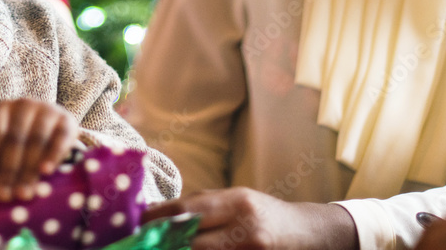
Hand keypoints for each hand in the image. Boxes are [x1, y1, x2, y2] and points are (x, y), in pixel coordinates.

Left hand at [0, 99, 78, 202]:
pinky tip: (45, 172)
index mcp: (3, 108)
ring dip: (29, 169)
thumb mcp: (6, 144)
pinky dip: (52, 156)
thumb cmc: (22, 140)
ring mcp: (47, 109)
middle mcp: (24, 104)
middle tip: (7, 194)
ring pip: (36, 140)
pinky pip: (60, 138)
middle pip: (15, 139)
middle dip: (9, 170)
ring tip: (24, 192)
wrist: (54, 127)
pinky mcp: (67, 119)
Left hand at [142, 188, 358, 249]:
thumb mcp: (236, 200)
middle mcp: (245, 228)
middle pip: (191, 240)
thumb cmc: (265, 214)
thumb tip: (158, 212)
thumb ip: (201, 206)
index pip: (187, 210)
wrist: (311, 235)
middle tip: (139, 244)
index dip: (156, 218)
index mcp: (237, 202)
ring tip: (157, 248)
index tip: (134, 224)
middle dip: (162, 244)